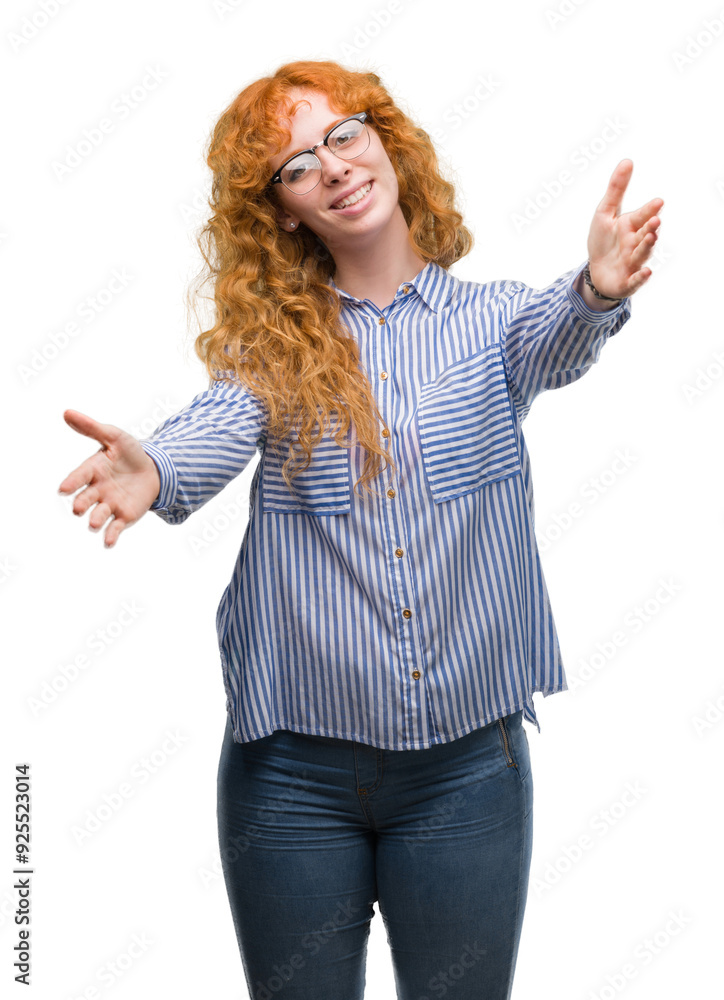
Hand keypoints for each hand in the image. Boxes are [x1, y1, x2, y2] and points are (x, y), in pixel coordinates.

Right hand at [57, 409, 161, 548]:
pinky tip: (108, 543)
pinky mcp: (124, 516)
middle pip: (86, 499)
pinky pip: (115, 528)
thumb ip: (92, 428)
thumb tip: (67, 412)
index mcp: (93, 470)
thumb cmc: (129, 452)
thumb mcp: (114, 436)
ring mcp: (110, 504)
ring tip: (93, 524)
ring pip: (99, 515)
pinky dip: (110, 536)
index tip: (62, 489)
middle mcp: (98, 490)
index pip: (79, 476)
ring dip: (95, 521)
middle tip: (78, 509)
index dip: (71, 483)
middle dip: (81, 504)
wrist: (154, 469)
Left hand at [587, 159, 662, 298]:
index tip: (658, 202)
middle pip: (645, 234)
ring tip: (651, 237)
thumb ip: (616, 189)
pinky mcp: (628, 281)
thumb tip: (627, 160)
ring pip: (642, 254)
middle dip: (651, 228)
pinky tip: (646, 272)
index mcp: (632, 226)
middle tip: (655, 220)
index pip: (643, 215)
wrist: (596, 271)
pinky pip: (635, 280)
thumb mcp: (605, 213)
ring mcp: (633, 262)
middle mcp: (636, 243)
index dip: (650, 210)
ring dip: (647, 246)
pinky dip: (641, 277)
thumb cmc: (603, 240)